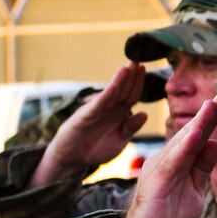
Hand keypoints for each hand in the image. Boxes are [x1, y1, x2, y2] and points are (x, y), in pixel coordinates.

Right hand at [30, 61, 147, 188]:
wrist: (72, 158)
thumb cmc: (95, 150)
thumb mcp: (119, 141)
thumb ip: (130, 128)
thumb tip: (144, 114)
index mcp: (119, 114)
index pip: (132, 96)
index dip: (138, 83)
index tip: (144, 69)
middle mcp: (110, 109)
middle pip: (124, 90)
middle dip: (132, 76)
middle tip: (139, 59)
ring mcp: (98, 111)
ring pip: (113, 92)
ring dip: (122, 79)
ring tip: (130, 64)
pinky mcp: (87, 115)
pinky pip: (100, 103)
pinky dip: (108, 93)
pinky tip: (115, 83)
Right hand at [100, 97, 216, 217]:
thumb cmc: (168, 216)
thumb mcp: (194, 188)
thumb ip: (202, 166)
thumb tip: (214, 142)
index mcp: (176, 161)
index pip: (196, 136)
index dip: (211, 120)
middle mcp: (165, 160)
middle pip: (189, 134)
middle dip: (207, 115)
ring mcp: (158, 169)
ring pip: (182, 143)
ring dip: (198, 124)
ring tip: (213, 106)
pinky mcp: (155, 182)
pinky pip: (173, 162)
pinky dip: (185, 147)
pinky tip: (197, 134)